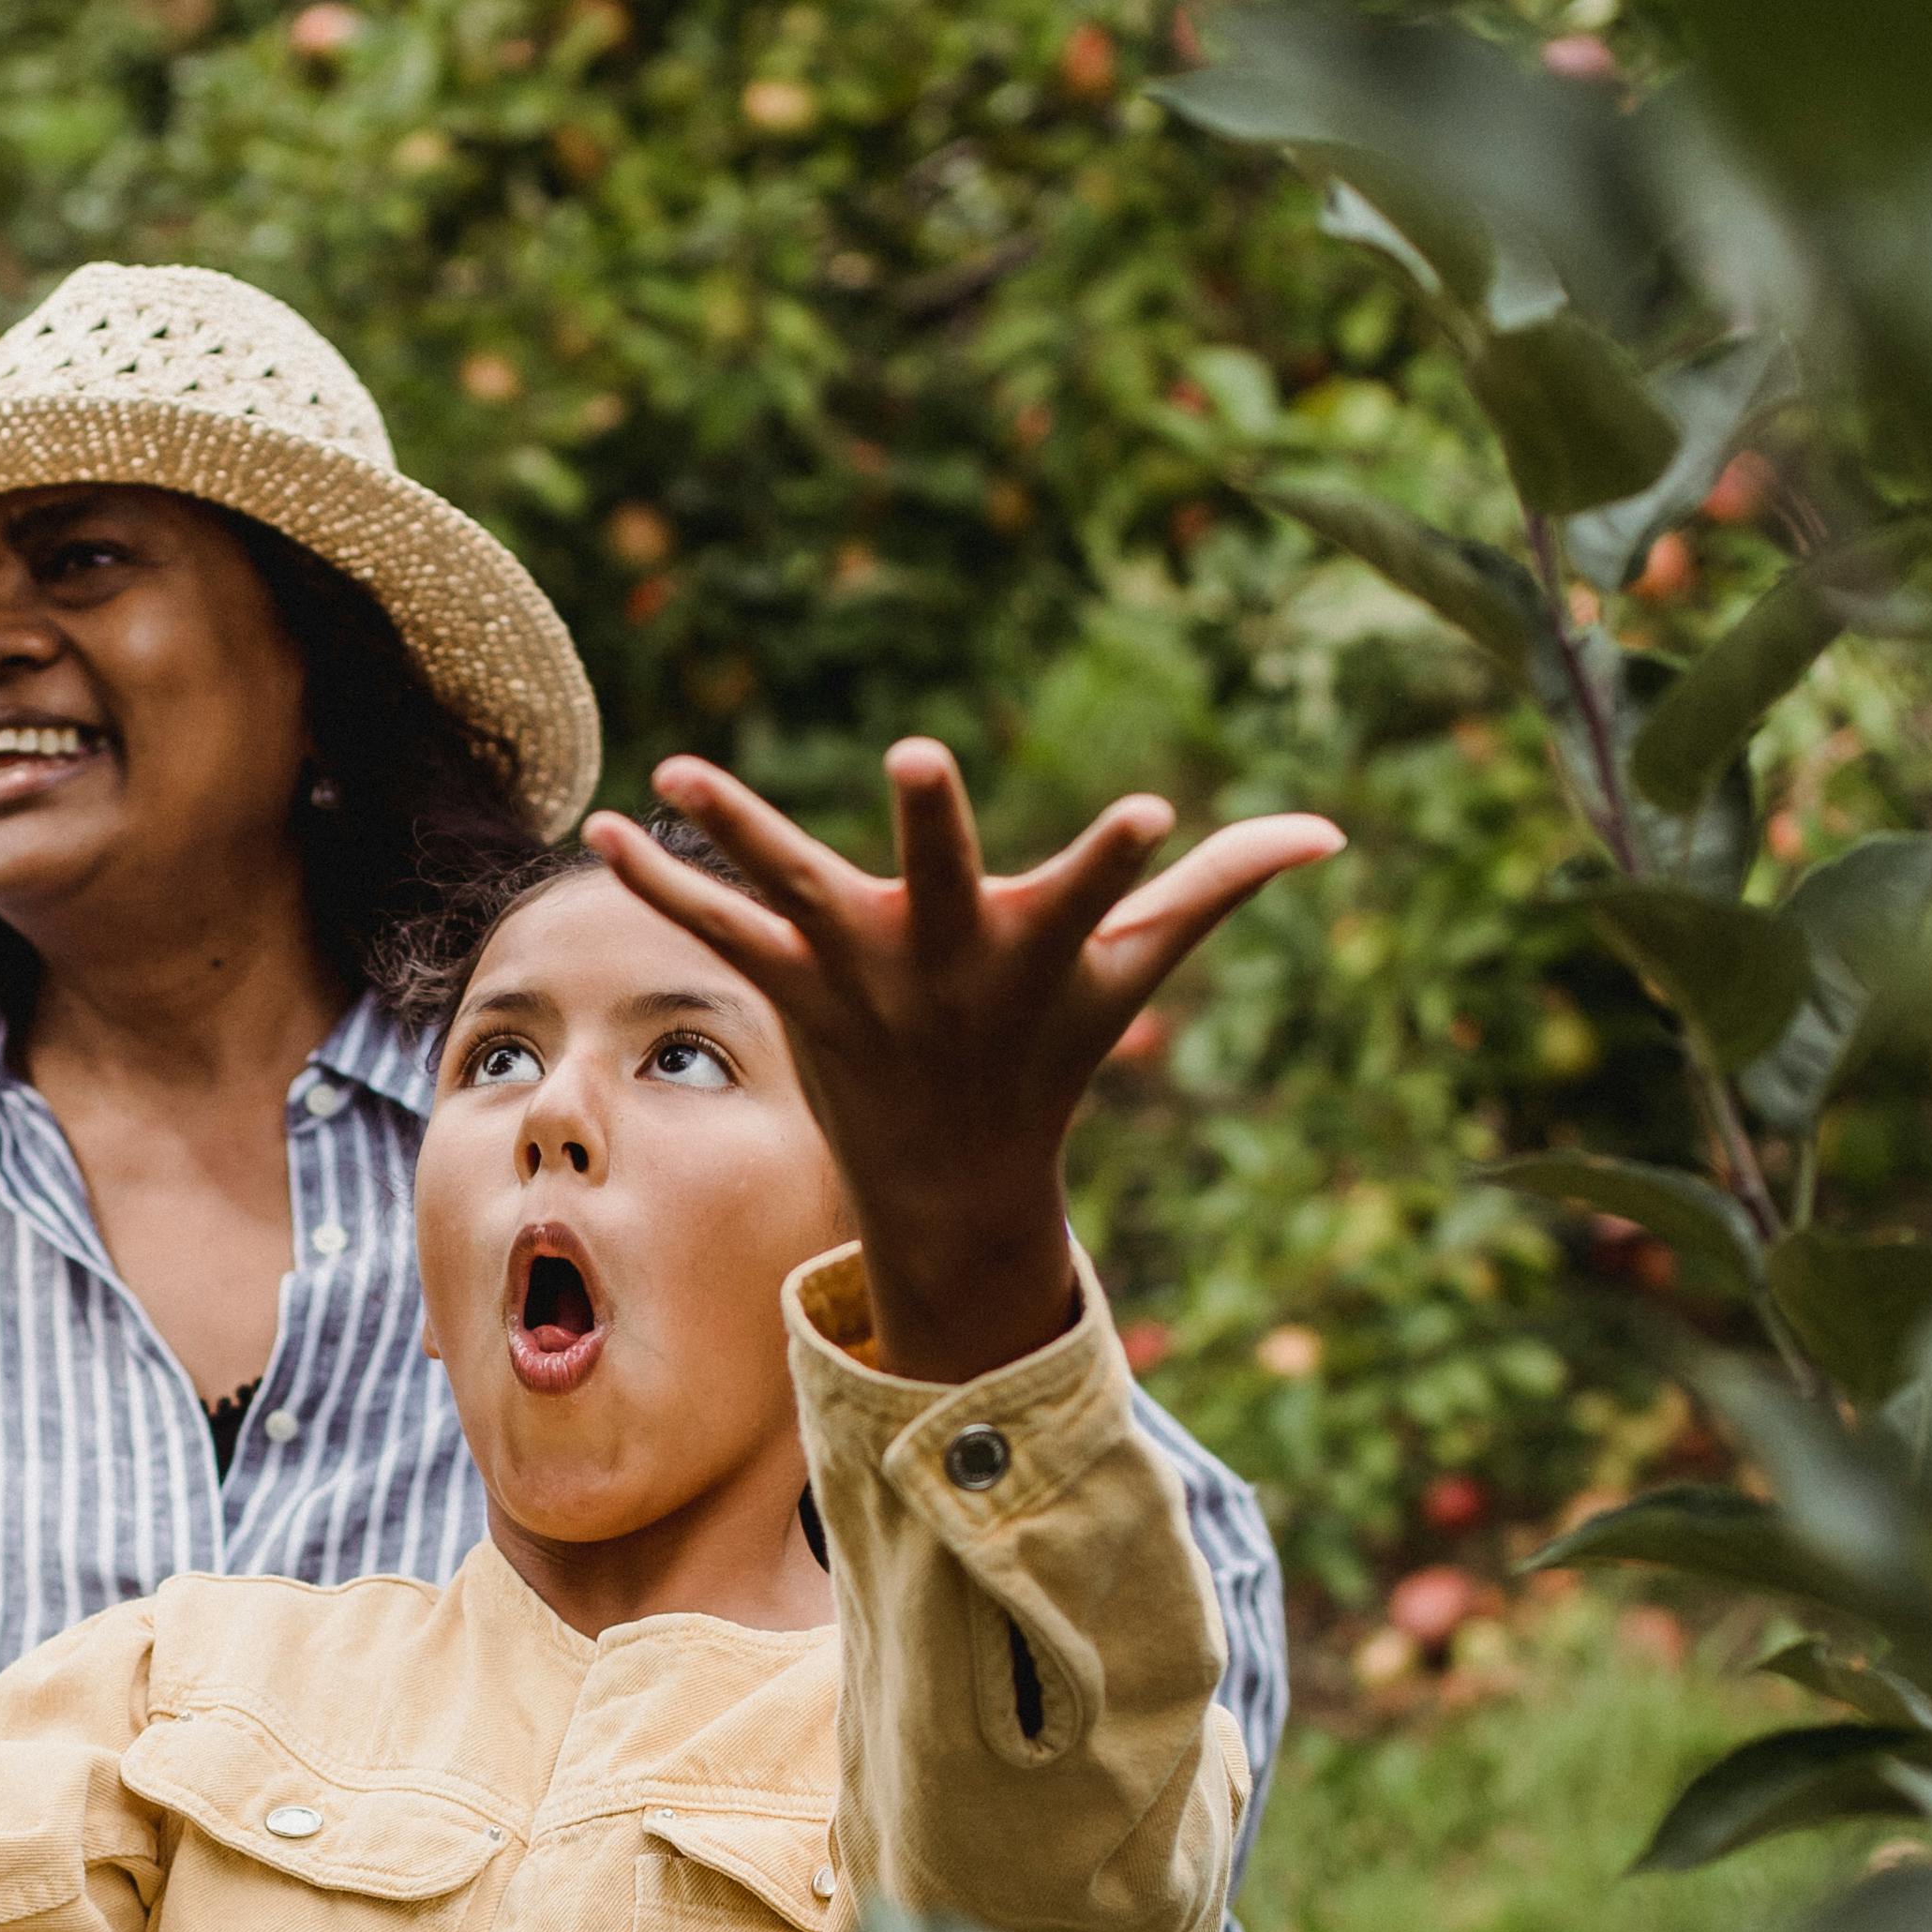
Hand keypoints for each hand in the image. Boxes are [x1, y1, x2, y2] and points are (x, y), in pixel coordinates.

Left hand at [591, 740, 1341, 1384]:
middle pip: (939, 878)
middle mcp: (942, 959)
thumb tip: (1331, 833)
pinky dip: (660, 884)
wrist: (952, 1180)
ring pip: (792, 894)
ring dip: (735, 831)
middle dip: (936, 820)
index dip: (1127, 856)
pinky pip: (716, 930)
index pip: (1094, 892)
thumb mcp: (1137, 973)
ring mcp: (858, 974)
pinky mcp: (793, 987)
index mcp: (1033, 948)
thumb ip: (1217, 889)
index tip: (1152, 813)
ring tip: (675, 771)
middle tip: (921, 751)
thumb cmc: (1055, 1050)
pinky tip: (601, 826)